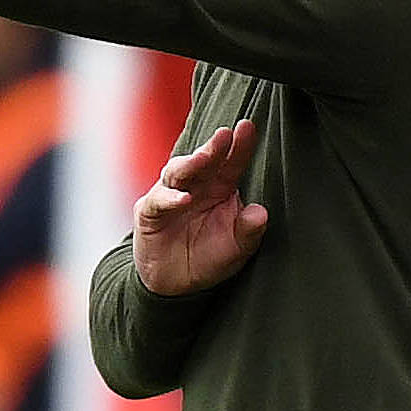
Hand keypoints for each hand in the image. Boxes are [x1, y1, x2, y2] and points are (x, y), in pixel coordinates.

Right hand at [133, 119, 268, 295]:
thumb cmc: (209, 257)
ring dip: (190, 164)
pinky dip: (169, 198)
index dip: (239, 146)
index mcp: (220, 188)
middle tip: (224, 134)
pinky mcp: (149, 212)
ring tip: (203, 159)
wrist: (175, 284)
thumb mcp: (237, 248)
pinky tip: (184, 199)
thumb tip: (261, 213)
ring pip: (177, 172)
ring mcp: (169, 195)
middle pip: (203, 161)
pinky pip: (158, 201)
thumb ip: (249, 231)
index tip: (247, 127)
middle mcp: (195, 186)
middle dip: (212, 147)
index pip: (231, 163)